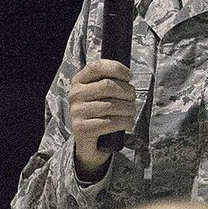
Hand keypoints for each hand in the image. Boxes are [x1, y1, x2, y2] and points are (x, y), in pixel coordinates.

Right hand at [68, 59, 134, 178]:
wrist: (90, 142)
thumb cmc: (101, 113)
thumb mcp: (103, 94)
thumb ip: (110, 80)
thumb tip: (127, 75)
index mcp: (79, 80)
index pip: (98, 66)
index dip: (117, 69)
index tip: (129, 77)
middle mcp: (75, 94)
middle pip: (109, 86)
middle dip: (128, 92)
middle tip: (132, 100)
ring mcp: (76, 111)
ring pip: (112, 105)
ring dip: (129, 109)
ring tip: (130, 113)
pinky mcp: (80, 128)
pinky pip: (110, 122)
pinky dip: (125, 123)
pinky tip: (127, 124)